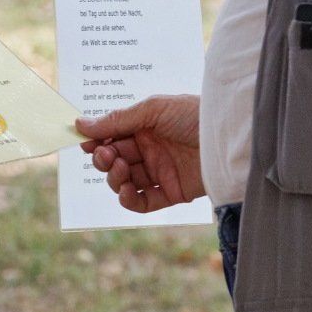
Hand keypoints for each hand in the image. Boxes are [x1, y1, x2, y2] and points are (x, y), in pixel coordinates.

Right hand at [75, 95, 203, 212]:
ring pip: (125, 182)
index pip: (112, 138)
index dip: (97, 142)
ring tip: (121, 168)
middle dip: (104, 159)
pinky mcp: (172, 193)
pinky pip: (143, 202)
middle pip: (115, 160)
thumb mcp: (153, 110)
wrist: (230, 136)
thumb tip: (81, 124)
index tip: (84, 143)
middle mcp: (151, 150)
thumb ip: (118, 120)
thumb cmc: (195, 114)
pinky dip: (129, 199)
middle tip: (106, 156)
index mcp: (146, 127)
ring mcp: (161, 172)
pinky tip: (126, 190)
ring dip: (115, 178)